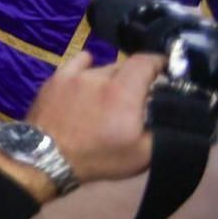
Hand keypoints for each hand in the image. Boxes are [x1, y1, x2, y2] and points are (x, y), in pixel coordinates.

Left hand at [27, 50, 165, 186]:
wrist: (46, 157)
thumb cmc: (97, 157)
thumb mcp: (142, 154)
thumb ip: (163, 130)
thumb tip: (172, 115)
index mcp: (123, 92)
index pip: (145, 61)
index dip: (158, 63)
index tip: (164, 71)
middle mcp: (98, 76)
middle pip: (125, 66)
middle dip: (136, 78)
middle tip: (137, 97)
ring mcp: (74, 75)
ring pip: (102, 67)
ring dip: (111, 78)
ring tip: (110, 95)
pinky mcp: (55, 78)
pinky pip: (77, 62)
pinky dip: (87, 67)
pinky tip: (88, 78)